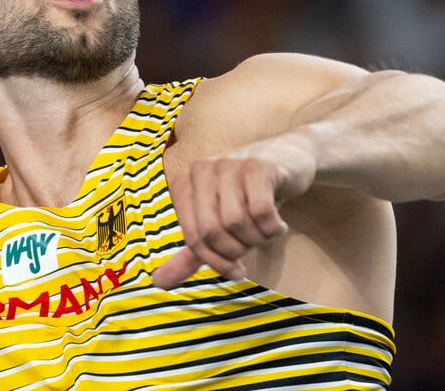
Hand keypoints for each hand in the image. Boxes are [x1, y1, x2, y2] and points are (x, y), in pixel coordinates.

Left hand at [152, 136, 315, 289]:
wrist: (286, 161)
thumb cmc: (247, 197)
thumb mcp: (217, 224)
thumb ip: (189, 254)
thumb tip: (158, 282)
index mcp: (185, 185)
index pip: (191, 237)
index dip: (214, 261)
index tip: (235, 271)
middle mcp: (201, 171)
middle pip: (211, 231)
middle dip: (236, 250)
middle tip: (252, 245)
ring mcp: (229, 165)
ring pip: (236, 222)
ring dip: (257, 238)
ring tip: (265, 232)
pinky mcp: (258, 167)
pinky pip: (261, 211)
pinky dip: (273, 227)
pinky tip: (278, 225)